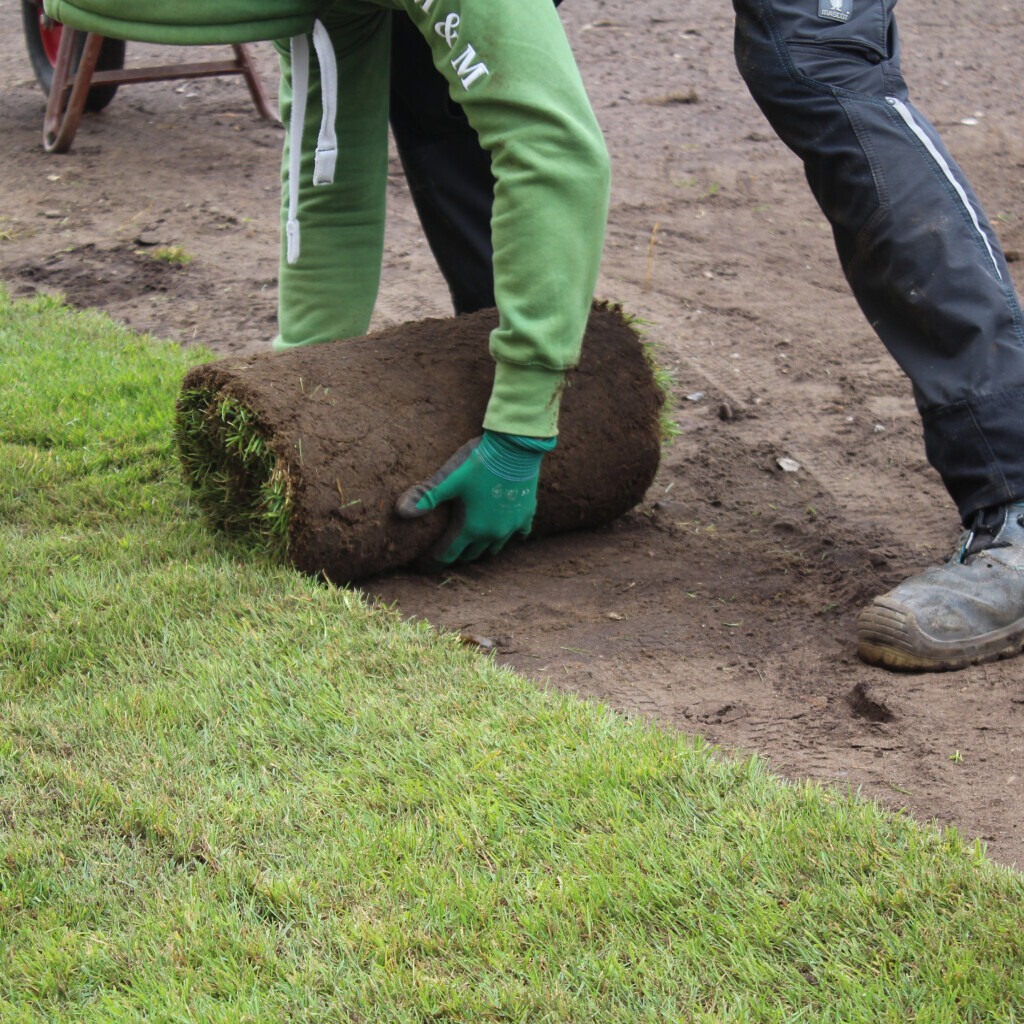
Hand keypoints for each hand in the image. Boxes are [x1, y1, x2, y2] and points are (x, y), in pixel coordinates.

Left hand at [395, 430, 555, 563]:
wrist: (515, 447)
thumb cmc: (479, 462)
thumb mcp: (449, 479)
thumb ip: (426, 497)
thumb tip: (400, 511)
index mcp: (470, 528)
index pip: (448, 554)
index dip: (434, 560)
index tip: (426, 564)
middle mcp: (492, 533)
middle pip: (470, 554)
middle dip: (457, 554)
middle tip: (447, 550)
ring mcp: (511, 526)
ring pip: (493, 548)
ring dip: (481, 547)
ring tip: (471, 542)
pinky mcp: (526, 515)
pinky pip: (518, 534)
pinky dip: (508, 534)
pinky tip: (503, 529)